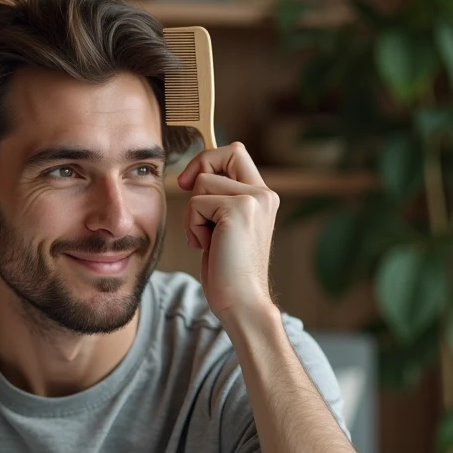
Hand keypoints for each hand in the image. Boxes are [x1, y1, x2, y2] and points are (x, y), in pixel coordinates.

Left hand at [176, 142, 278, 317]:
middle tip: (188, 191)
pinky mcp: (239, 210)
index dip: (210, 159)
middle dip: (200, 167)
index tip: (190, 182)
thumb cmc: (227, 271)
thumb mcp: (223, 228)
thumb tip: (193, 176)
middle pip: (227, 151)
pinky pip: (196, 202)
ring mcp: (254, 200)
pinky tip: (205, 246)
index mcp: (262, 197)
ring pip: (203, 180)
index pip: (236, 153)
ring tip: (206, 238)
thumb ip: (218, 201)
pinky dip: (192, 224)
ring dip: (193, 212)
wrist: (241, 302)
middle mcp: (264, 194)